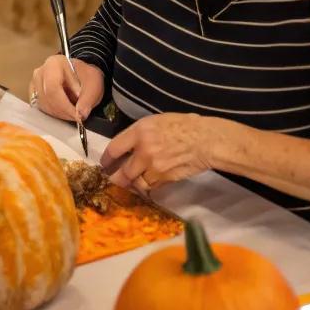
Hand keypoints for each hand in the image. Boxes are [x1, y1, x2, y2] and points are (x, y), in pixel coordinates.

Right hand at [29, 55, 103, 123]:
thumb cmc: (86, 76)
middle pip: (47, 98)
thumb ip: (87, 100)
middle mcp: (41, 72)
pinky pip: (42, 108)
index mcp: (54, 64)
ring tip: (73, 112)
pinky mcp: (35, 94)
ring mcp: (36, 83)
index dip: (65, 105)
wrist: (82, 76)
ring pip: (43, 105)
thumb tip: (80, 113)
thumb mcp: (93, 85)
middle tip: (78, 116)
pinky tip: (65, 111)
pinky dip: (55, 114)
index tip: (78, 114)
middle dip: (64, 111)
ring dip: (60, 114)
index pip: (53, 88)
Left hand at [100, 113, 215, 195]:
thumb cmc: (182, 125)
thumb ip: (139, 134)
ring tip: (130, 184)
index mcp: (139, 132)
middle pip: (122, 173)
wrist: (204, 139)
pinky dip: (147, 188)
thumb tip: (128, 146)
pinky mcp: (165, 178)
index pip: (114, 148)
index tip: (104, 164)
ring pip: (135, 183)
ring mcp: (154, 167)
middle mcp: (143, 151)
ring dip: (132, 185)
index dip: (106, 160)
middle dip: (116, 179)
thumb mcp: (155, 121)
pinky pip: (150, 187)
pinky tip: (147, 185)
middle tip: (113, 180)